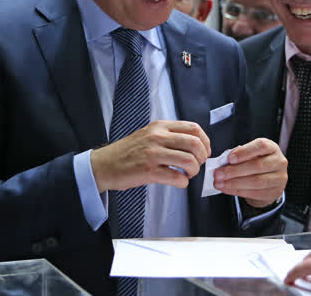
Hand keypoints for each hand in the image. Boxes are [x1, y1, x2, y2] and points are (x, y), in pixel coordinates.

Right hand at [91, 120, 210, 192]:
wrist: (105, 164)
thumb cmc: (128, 151)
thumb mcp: (149, 134)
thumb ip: (169, 135)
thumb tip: (194, 144)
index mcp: (160, 126)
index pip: (193, 128)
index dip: (205, 141)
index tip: (205, 151)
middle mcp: (158, 137)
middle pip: (195, 143)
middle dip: (202, 157)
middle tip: (197, 165)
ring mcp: (153, 154)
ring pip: (188, 160)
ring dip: (193, 171)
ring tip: (187, 174)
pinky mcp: (148, 171)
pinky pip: (176, 177)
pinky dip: (183, 183)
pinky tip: (178, 182)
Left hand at [213, 138, 286, 207]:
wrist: (270, 179)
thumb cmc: (256, 162)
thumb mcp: (250, 154)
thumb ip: (240, 155)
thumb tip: (223, 162)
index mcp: (272, 147)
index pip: (261, 146)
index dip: (244, 152)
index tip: (229, 158)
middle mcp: (279, 161)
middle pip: (257, 166)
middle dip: (235, 171)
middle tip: (218, 174)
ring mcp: (279, 178)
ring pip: (256, 181)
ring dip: (234, 183)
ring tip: (219, 183)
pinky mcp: (275, 192)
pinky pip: (254, 193)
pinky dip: (237, 191)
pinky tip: (226, 189)